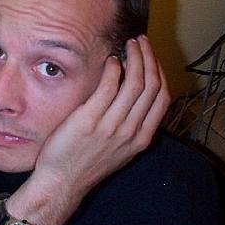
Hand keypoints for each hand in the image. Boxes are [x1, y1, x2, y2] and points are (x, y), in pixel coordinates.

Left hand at [32, 35, 169, 196]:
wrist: (62, 183)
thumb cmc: (86, 164)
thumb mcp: (119, 150)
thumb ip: (130, 126)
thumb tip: (133, 97)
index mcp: (141, 138)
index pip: (162, 97)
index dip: (160, 72)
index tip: (152, 57)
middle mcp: (131, 131)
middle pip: (151, 85)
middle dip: (149, 57)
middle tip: (140, 42)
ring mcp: (111, 126)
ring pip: (134, 82)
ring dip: (134, 57)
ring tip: (128, 45)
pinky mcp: (90, 120)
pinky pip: (108, 87)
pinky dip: (113, 69)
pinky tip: (110, 61)